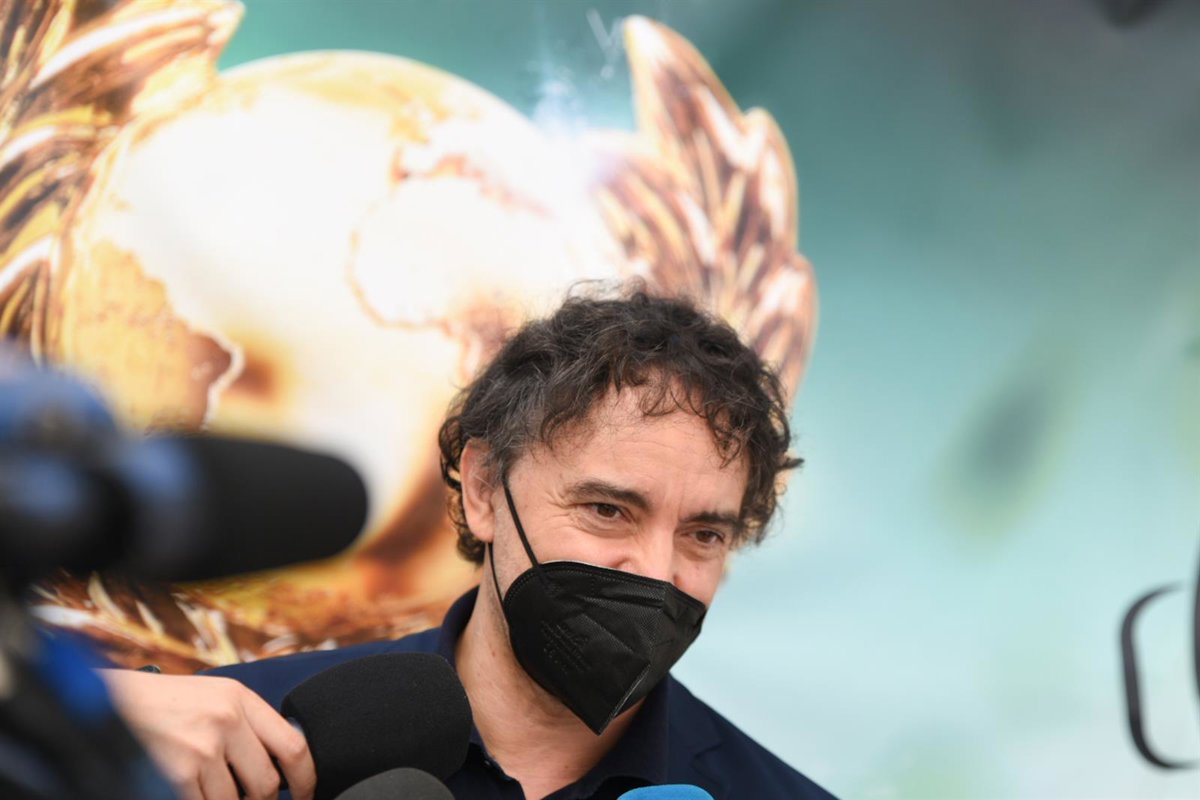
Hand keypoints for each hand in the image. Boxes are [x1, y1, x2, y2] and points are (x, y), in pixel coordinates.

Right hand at [99, 670, 315, 799]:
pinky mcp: (176, 775)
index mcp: (239, 698)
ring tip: (206, 787)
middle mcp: (226, 720)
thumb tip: (281, 764)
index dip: (306, 779)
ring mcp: (201, 749)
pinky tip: (186, 790)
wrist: (105, 703)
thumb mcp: (212, 697)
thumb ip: (247, 724)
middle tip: (251, 799)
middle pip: (268, 783)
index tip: (304, 794)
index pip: (294, 745)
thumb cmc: (162, 704)